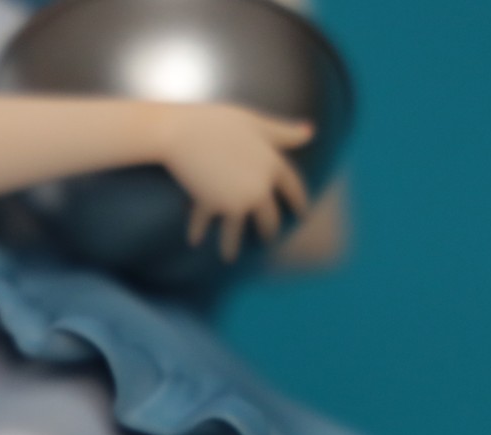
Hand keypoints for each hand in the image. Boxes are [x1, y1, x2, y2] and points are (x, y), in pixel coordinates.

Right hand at [154, 103, 313, 261]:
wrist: (179, 132)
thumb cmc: (216, 121)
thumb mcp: (255, 123)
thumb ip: (283, 132)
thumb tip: (311, 131)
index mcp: (273, 164)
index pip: (294, 188)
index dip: (299, 202)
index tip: (303, 215)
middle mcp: (260, 188)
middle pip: (270, 219)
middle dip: (268, 231)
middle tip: (268, 240)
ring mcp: (235, 201)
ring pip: (236, 233)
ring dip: (231, 248)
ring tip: (229, 258)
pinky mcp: (211, 206)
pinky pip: (204, 224)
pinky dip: (197, 232)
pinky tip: (193, 241)